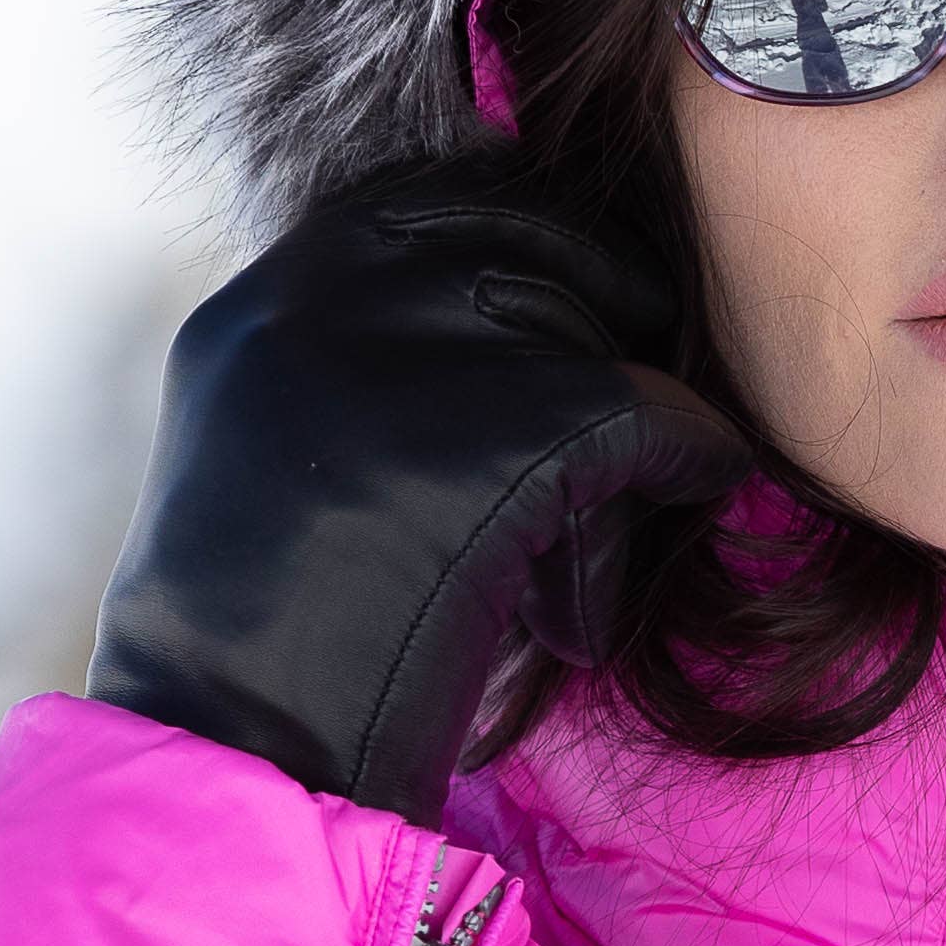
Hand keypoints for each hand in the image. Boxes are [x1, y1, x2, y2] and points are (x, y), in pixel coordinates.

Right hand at [86, 162, 743, 821]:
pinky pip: (645, 413)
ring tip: (588, 535)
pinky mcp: (492, 438)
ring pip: (587, 337)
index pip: (436, 196)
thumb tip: (513, 295)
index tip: (591, 292)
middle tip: (635, 382)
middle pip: (526, 249)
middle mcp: (324, 301)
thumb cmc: (273, 632)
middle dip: (600, 309)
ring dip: (616, 431)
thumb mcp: (279, 440)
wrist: (238, 749)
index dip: (535, 235)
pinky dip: (693, 452)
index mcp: (270, 293)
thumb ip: (364, 351)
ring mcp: (405, 359)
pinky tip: (707, 482)